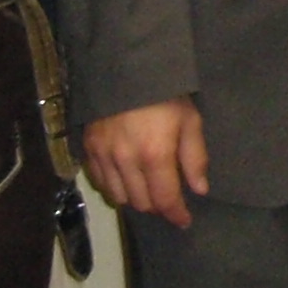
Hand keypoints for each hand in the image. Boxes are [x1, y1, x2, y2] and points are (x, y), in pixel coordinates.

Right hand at [84, 98, 209, 228]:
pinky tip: (125, 178)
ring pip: (119, 197)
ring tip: (146, 188)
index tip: (183, 220)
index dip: (176, 214)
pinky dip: (114, 186)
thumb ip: (195, 157)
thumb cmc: (165, 93)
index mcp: (155, 155)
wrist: (126, 66)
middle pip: (141, 203)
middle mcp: (126, 161)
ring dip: (135, 198)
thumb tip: (199, 189)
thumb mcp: (190, 120)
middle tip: (167, 197)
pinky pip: (100, 181)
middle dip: (158, 205)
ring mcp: (104, 155)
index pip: (165, 200)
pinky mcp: (88, 148)